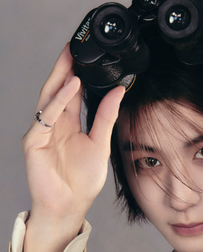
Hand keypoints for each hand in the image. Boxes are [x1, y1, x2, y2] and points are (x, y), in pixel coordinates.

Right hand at [22, 44, 123, 241]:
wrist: (69, 206)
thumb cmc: (83, 181)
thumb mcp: (101, 145)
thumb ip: (106, 117)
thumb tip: (118, 91)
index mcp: (69, 124)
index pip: (72, 93)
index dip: (78, 73)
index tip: (87, 55)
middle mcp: (55, 124)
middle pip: (58, 89)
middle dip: (65, 67)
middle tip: (75, 44)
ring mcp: (42, 131)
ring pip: (49, 97)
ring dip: (60, 76)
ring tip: (71, 56)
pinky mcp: (34, 141)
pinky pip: (46, 115)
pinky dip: (58, 100)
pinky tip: (70, 85)